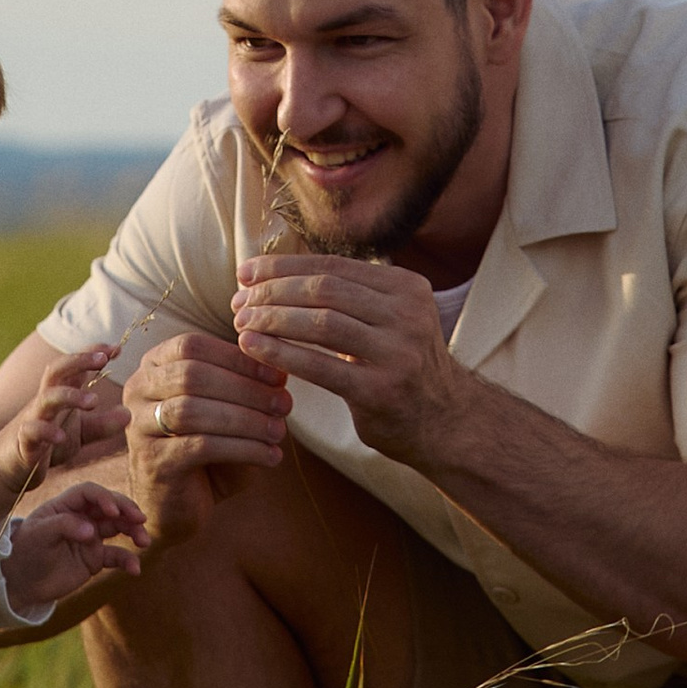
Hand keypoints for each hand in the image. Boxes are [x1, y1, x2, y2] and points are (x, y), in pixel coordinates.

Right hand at [0, 346, 126, 518]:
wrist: (9, 465)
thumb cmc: (47, 442)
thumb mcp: (80, 433)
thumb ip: (103, 424)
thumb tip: (129, 414)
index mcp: (61, 393)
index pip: (75, 365)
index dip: (93, 352)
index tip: (117, 349)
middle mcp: (46, 400)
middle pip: (57, 369)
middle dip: (79, 359)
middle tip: (102, 359)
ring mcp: (33, 418)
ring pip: (46, 397)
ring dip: (69, 395)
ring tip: (93, 401)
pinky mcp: (23, 441)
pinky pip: (32, 430)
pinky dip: (47, 431)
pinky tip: (62, 437)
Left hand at [0, 479, 147, 613]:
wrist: (20, 582)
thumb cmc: (26, 551)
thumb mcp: (39, 535)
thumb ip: (64, 526)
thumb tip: (92, 531)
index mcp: (66, 505)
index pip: (90, 493)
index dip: (104, 498)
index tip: (113, 511)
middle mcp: (81, 517)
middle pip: (110, 507)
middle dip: (127, 511)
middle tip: (140, 520)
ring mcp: (90, 537)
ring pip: (119, 528)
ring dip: (134, 531)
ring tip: (144, 542)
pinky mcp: (95, 557)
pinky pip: (116, 555)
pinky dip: (128, 560)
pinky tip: (135, 569)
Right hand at [124, 328, 291, 546]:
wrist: (177, 504)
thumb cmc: (205, 450)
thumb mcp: (226, 410)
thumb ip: (246, 389)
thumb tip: (280, 374)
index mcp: (153, 365)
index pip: (192, 346)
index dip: (237, 358)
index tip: (278, 376)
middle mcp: (138, 390)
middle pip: (191, 374)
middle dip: (245, 388)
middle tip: (284, 404)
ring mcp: (138, 426)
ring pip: (193, 410)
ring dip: (245, 419)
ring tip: (279, 432)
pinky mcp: (152, 462)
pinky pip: (200, 446)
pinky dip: (242, 449)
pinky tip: (270, 457)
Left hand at [230, 254, 464, 464]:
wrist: (448, 422)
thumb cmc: (402, 366)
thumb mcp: (391, 318)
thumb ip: (352, 295)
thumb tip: (278, 272)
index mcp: (406, 287)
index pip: (333, 265)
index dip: (284, 266)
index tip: (246, 271)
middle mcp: (406, 314)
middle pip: (324, 289)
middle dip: (274, 291)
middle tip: (238, 300)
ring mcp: (397, 353)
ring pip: (321, 323)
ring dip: (273, 319)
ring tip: (241, 321)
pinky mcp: (381, 391)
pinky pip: (321, 366)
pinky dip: (281, 354)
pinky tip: (253, 349)